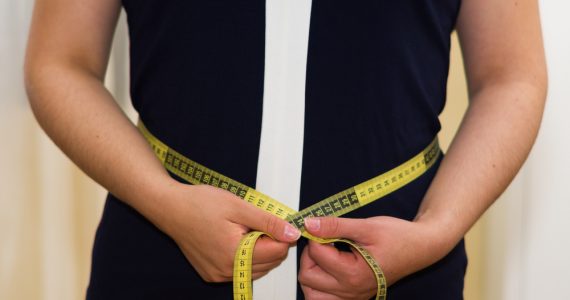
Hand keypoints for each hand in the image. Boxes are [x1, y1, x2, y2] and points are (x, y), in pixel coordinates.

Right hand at [158, 183, 300, 281]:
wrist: (170, 208)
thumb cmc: (200, 204)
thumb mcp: (239, 207)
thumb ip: (268, 222)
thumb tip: (292, 233)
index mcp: (235, 255)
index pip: (277, 252)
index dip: (282, 234)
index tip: (276, 220)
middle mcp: (226, 271)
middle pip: (270, 262)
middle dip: (271, 242)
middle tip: (257, 222)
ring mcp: (218, 275)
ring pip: (257, 268)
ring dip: (259, 250)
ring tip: (244, 229)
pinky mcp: (212, 274)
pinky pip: (241, 270)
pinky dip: (246, 256)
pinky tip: (235, 238)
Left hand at [299, 216, 451, 298]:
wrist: (420, 248)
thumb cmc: (398, 237)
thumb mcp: (366, 226)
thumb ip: (335, 226)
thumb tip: (309, 224)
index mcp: (354, 273)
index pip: (317, 254)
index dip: (316, 235)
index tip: (325, 226)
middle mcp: (351, 290)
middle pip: (307, 277)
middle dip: (309, 255)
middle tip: (323, 240)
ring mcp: (352, 297)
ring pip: (312, 294)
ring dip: (311, 273)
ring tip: (324, 256)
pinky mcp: (354, 297)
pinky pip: (325, 299)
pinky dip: (319, 286)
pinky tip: (328, 268)